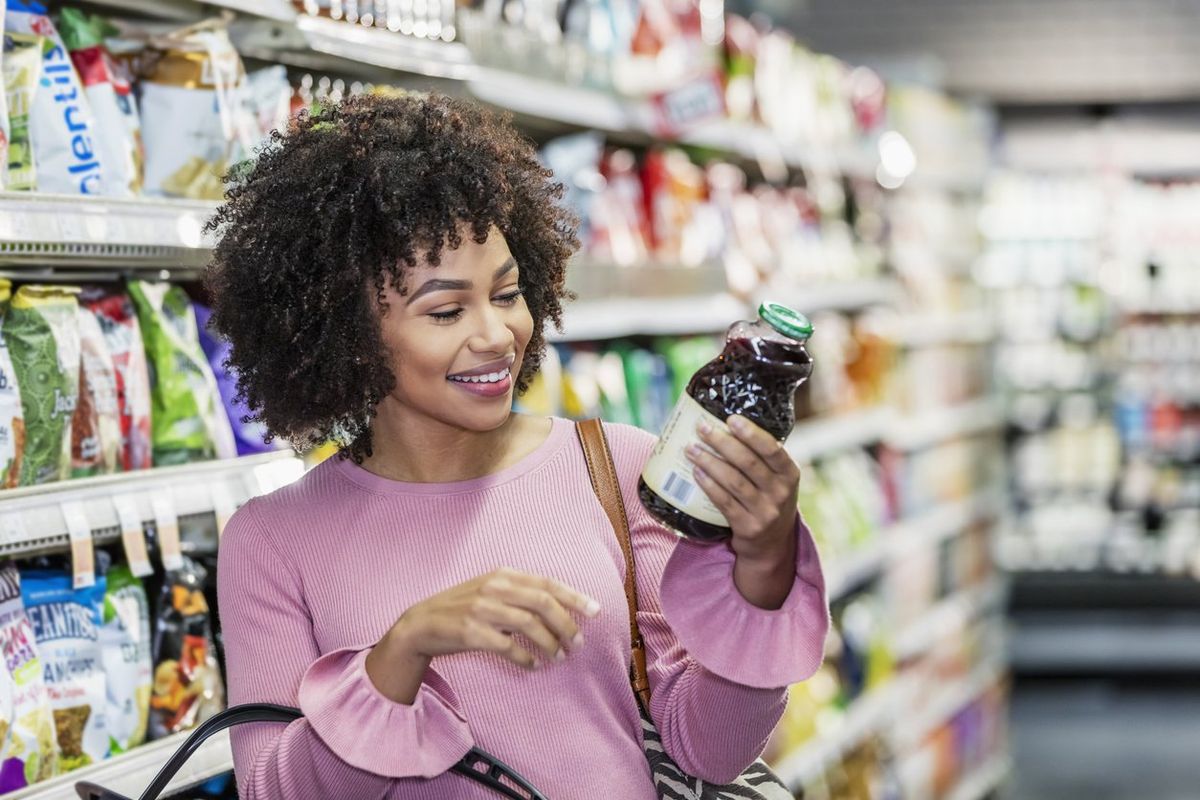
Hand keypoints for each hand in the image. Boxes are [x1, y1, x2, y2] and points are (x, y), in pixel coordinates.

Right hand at [367, 568, 600, 702]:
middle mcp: (493, 587)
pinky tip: (534, 665)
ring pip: (529, 625)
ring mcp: (480, 609)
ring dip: (550, 644)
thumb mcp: (490, 590)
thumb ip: (520, 593)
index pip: (547, 583)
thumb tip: (561, 608)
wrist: (420, 624)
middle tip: (578, 642)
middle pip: (542, 603)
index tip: (596, 611)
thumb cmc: (462, 608)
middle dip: (566, 624)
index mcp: (502, 574)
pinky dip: (525, 657)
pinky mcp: (470, 632)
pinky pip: (507, 647)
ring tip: (559, 657)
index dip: (574, 597)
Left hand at [686, 415, 799, 607]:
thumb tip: (725, 426)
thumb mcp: (777, 480)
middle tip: (702, 428)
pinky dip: (708, 485)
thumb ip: (761, 458)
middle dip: (722, 442)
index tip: (731, 419)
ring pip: (733, 481)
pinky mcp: (748, 527)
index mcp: (790, 474)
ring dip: (709, 462)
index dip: (751, 433)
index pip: (772, 449)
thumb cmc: (768, 499)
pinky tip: (696, 472)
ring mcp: (765, 512)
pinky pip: (724, 502)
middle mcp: (781, 493)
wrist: (771, 544)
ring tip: (691, 449)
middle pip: (748, 463)